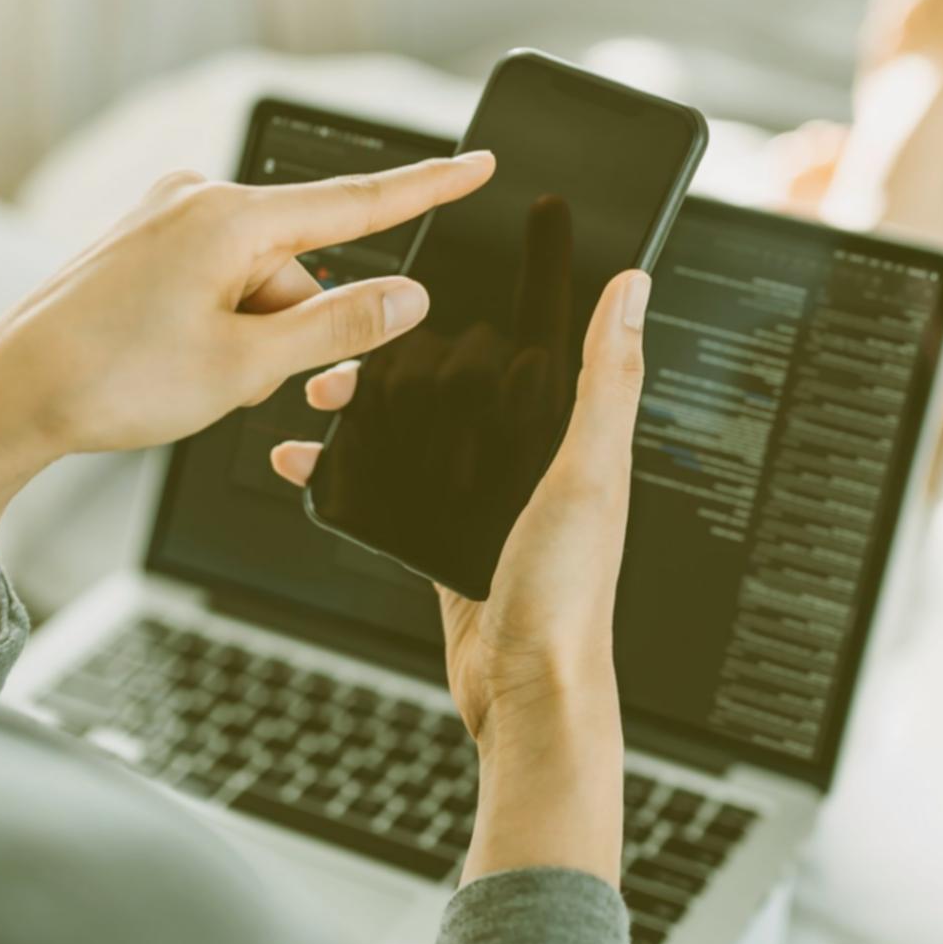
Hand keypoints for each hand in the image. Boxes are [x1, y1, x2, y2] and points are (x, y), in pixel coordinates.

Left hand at [0, 151, 493, 625]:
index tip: (478, 162)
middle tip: (258, 385)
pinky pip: (216, 284)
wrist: (7, 398)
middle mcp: (195, 200)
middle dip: (299, 328)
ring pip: (259, 284)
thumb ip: (338, 328)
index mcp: (228, 217)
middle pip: (301, 265)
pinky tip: (176, 368)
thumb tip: (407, 301)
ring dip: (256, 337)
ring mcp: (162, 221)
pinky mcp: (140, 247)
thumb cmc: (111, 380)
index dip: (427, 188)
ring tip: (196, 382)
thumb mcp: (244, 365)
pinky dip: (220, 328)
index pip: (356, 202)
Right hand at [274, 268, 649, 884]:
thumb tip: (634, 289)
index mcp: (573, 435)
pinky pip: (392, 483)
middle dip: (405, 355)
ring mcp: (486, 498)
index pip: (541, 342)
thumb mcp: (588, 472)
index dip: (511, 293)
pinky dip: (347, 467)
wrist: (527, 694)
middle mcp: (533, 460)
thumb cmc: (568, 594)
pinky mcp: (448, 536)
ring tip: (318, 394)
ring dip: (368, 405)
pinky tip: (308, 462)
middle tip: (353, 340)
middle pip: (460, 380)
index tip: (469, 249)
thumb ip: (607, 381)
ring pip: (418, 427)